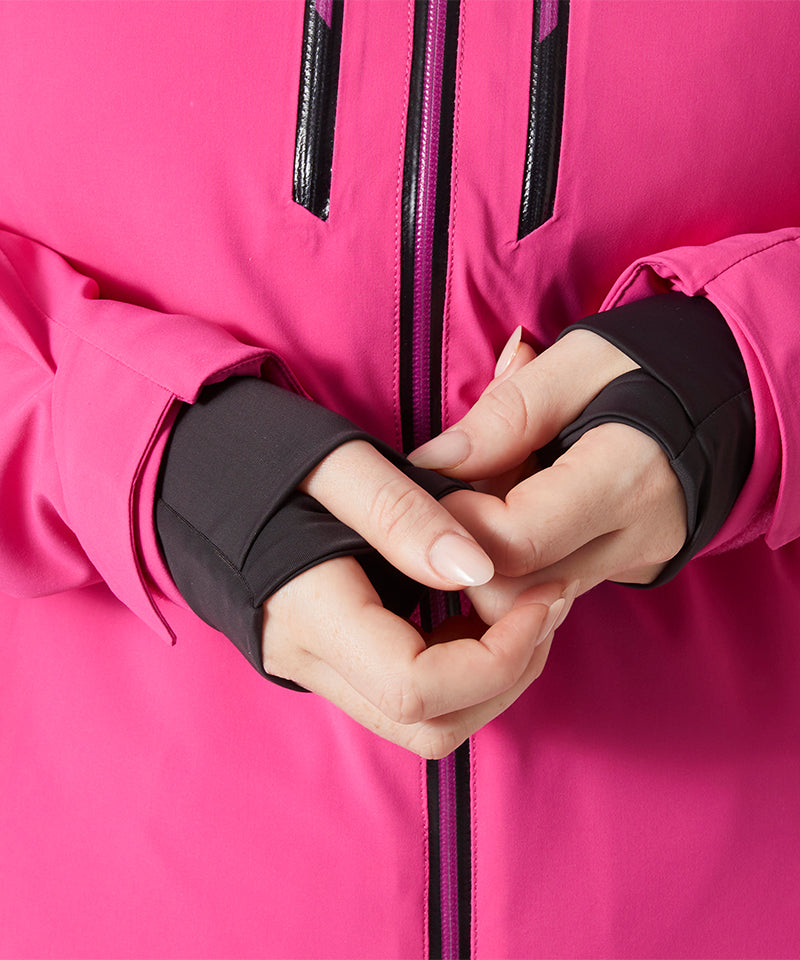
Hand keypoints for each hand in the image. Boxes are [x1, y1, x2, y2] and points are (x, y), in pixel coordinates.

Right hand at [262, 440, 571, 756]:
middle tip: (543, 601)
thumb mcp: (333, 461)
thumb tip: (481, 573)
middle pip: (429, 727)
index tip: (541, 595)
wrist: (188, 474)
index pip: (418, 689)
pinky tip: (473, 605)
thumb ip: (404, 515)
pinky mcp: (328, 659)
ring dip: (488, 676)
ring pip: (423, 722)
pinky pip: (407, 693)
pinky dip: (459, 663)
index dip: (499, 659)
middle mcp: (308, 660)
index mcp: (308, 613)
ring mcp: (315, 668)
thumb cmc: (253, 456)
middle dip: (507, 676)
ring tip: (517, 601)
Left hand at [409, 329, 687, 623]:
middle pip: (516, 587)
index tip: (437, 480)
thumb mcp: (580, 360)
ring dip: (491, 553)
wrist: (726, 397)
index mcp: (628, 478)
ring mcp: (633, 565)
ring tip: (500, 486)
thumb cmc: (649, 368)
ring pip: (530, 597)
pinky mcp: (624, 573)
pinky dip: (519, 558)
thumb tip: (433, 463)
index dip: (457, 519)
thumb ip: (508, 411)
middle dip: (467, 544)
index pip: (517, 540)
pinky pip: (552, 586)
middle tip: (463, 482)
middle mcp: (636, 539)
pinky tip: (524, 505)